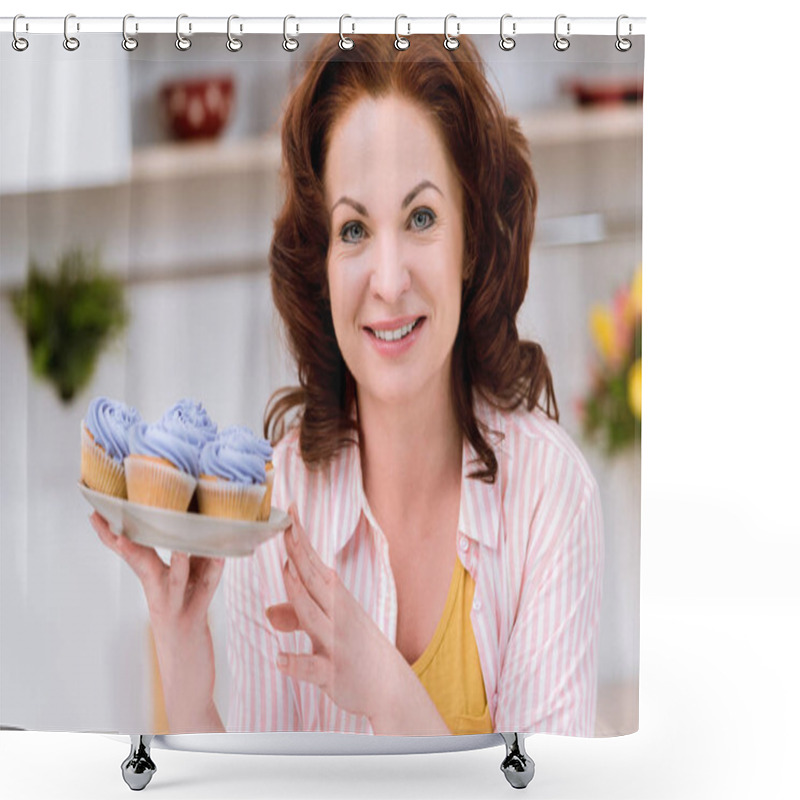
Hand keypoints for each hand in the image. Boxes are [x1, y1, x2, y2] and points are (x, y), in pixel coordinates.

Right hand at [90, 511, 224, 731]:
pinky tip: (220, 558)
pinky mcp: (194, 621)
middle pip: (140, 563)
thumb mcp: (186, 592)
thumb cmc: (187, 632)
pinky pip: (203, 594)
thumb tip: (198, 534)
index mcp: (154, 587)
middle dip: (125, 541)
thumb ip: (191, 565)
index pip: (132, 555)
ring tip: (171, 535)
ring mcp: (175, 609)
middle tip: (113, 521)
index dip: (113, 535)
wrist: (187, 683)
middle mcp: (159, 596)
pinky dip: (211, 574)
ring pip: (170, 579)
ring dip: (173, 557)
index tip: (98, 512)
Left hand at [265, 503, 404, 721]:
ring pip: (313, 615)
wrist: (390, 686)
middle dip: (299, 553)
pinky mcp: (333, 673)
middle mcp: (337, 615)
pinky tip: (280, 659)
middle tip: (286, 525)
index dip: (300, 539)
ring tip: (286, 572)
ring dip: (299, 594)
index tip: (289, 512)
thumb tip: (270, 612)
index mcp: (336, 599)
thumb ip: (297, 618)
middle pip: (314, 579)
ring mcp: (336, 643)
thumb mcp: (328, 630)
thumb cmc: (357, 650)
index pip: (313, 563)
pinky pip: (313, 667)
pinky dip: (297, 663)